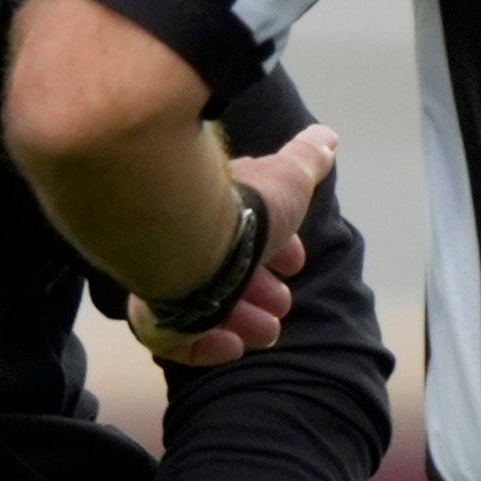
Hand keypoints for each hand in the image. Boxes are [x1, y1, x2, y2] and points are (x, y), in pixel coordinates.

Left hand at [130, 126, 338, 367]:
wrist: (186, 231)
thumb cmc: (241, 206)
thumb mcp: (287, 176)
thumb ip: (306, 160)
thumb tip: (326, 136)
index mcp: (215, 208)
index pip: (247, 230)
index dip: (278, 248)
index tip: (296, 264)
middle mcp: (189, 239)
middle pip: (227, 271)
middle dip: (263, 290)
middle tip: (281, 304)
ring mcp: (166, 277)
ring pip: (205, 306)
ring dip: (243, 319)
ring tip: (266, 329)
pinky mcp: (153, 313)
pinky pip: (174, 338)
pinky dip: (206, 345)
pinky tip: (230, 343)